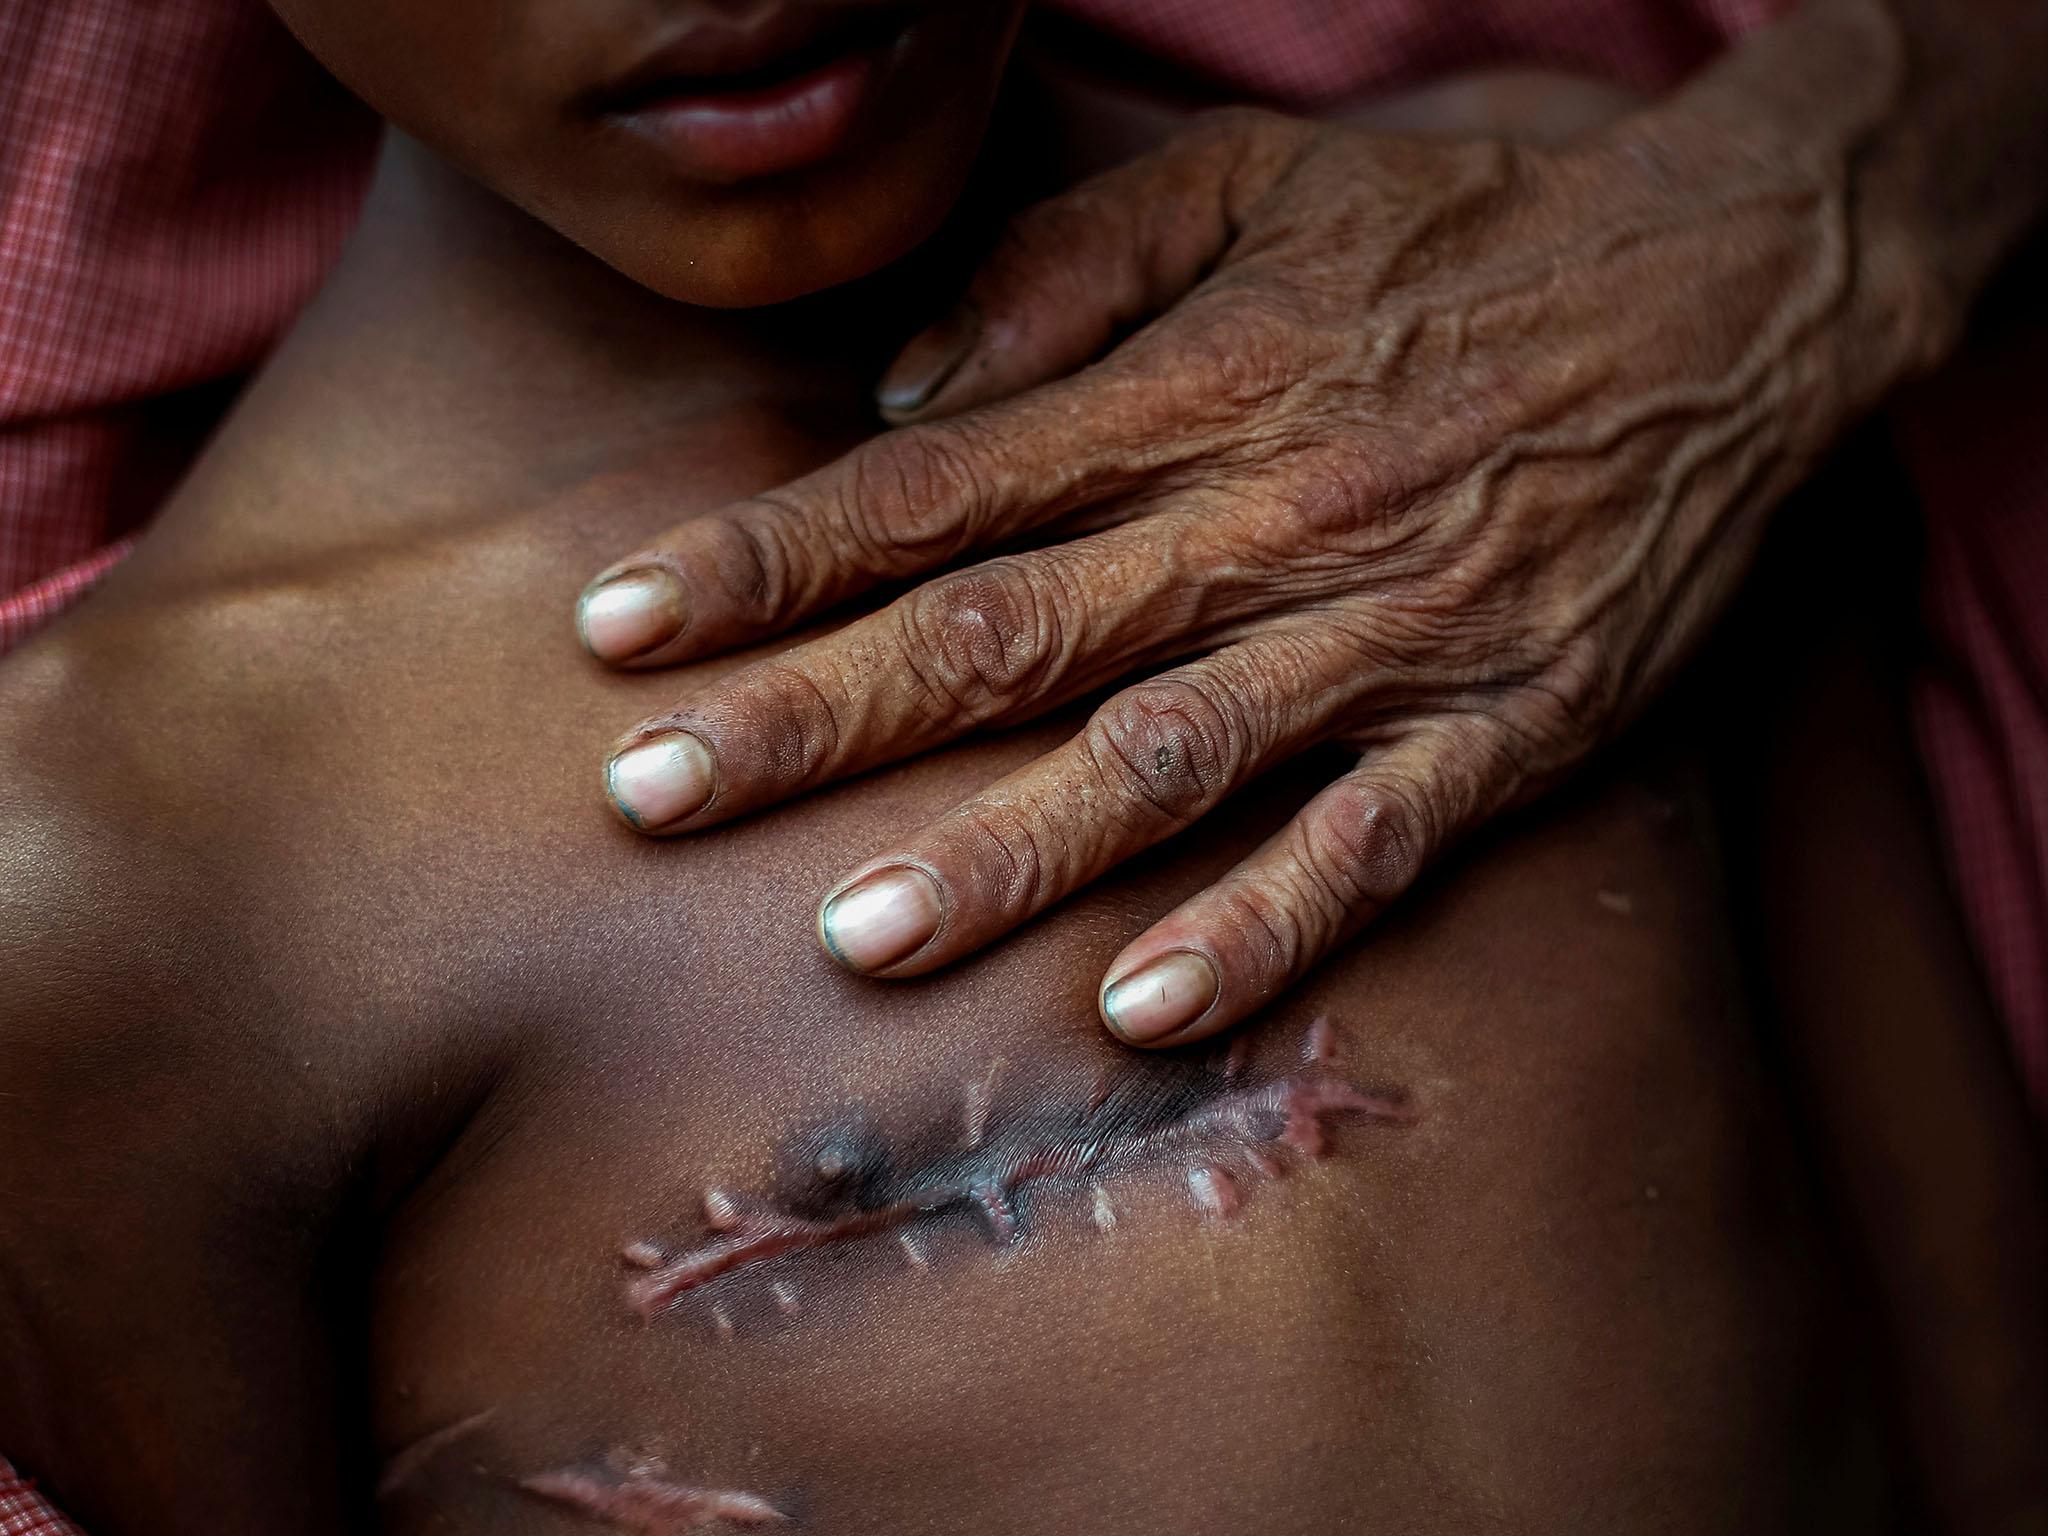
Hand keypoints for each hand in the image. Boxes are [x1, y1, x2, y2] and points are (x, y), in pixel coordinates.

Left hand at [578, 95, 1931, 1047]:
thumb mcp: (1251, 184)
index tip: (619, 629)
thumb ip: (1063, 273)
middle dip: (813, 721)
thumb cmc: (1459, 234)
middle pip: (1002, 635)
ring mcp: (1380, 636)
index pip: (929, 487)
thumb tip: (903, 394)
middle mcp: (1259, 521)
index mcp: (1185, 392)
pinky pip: (1369, 847)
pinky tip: (1138, 1005)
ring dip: (1005, 851)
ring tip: (855, 937)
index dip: (764, 560)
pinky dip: (1260, 930)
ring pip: (1164, 759)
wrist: (1731, 288)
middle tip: (648, 797)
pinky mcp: (1499, 726)